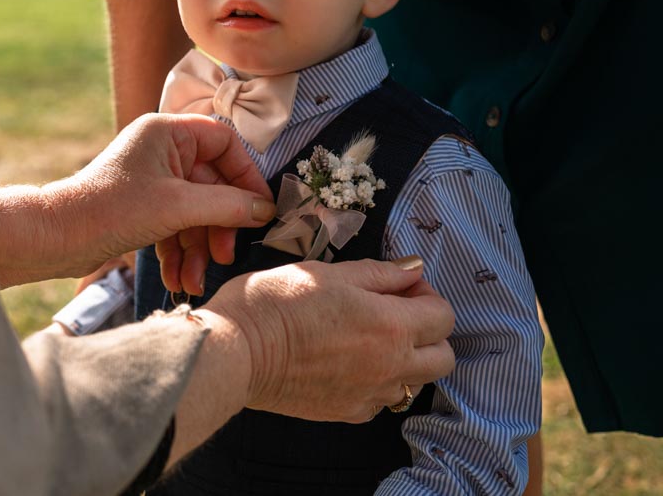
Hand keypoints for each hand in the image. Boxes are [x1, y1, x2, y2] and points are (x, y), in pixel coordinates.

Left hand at [0, 113, 274, 286]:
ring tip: (194, 281)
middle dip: (219, 225)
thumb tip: (265, 209)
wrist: (56, 238)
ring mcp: (152, 179)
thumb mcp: (177, 207)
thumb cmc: (109, 210)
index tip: (260, 210)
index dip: (246, 176)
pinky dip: (179, 252)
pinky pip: (175, 225)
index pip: (225, 143)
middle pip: (213, 184)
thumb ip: (226, 205)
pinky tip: (178, 280)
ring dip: (198, 247)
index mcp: (168, 132)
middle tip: (224, 254)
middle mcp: (162, 150)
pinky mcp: (142, 206)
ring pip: (195, 211)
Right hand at [203, 257, 454, 422]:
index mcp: (391, 325)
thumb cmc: (275, 304)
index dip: (425, 293)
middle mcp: (390, 366)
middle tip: (395, 312)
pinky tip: (348, 362)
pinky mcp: (347, 411)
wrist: (237, 350)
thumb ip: (378, 273)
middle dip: (429, 331)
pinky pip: (381, 400)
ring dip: (407, 359)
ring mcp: (370, 394)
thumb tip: (412, 269)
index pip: (443, 314)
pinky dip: (377, 382)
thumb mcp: (327, 272)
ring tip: (370, 338)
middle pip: (443, 357)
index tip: (400, 285)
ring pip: (416, 382)